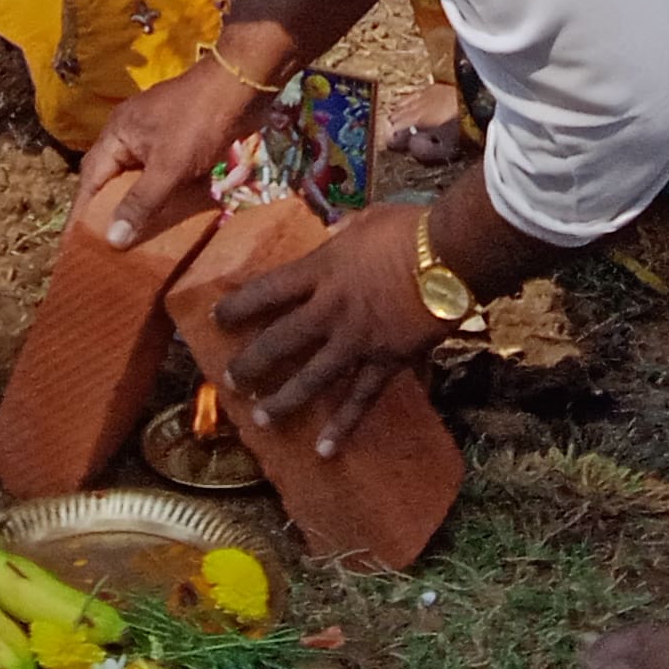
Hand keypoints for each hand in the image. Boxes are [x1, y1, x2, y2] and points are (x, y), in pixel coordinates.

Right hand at [78, 57, 273, 246]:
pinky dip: (159, 194)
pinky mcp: (178, 140)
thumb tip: (111, 239)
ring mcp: (155, 136)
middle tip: (103, 247)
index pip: (91, 180)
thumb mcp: (169, 167)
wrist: (241, 84)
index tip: (75, 244)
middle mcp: (130, 133)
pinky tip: (164, 217)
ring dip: (135, 204)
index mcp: (117, 134)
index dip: (83, 212)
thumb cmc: (199, 122)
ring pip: (137, 177)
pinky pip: (160, 173)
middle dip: (108, 211)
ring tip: (130, 240)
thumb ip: (141, 202)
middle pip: (111, 179)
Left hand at [209, 203, 446, 456]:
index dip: (239, 306)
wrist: (452, 256)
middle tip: (231, 380)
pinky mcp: (385, 362)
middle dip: (252, 363)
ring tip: (261, 419)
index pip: (267, 290)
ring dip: (283, 401)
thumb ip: (344, 233)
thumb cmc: (411, 229)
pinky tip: (325, 449)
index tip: (217, 319)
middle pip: (280, 341)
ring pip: (310, 378)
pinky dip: (342, 425)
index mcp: (322, 270)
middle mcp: (330, 310)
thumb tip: (334, 234)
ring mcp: (356, 341)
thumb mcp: (368, 219)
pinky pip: (359, 399)